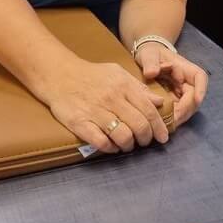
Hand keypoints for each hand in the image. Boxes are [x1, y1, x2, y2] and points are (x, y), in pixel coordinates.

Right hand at [36, 61, 169, 153]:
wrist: (59, 75)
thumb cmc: (91, 75)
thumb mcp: (117, 73)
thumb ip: (138, 88)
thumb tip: (159, 102)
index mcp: (122, 86)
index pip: (148, 110)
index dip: (159, 127)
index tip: (163, 137)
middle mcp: (111, 99)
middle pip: (139, 126)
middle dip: (146, 139)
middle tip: (144, 142)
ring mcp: (95, 112)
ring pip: (123, 136)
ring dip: (129, 145)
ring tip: (127, 145)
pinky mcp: (80, 123)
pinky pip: (101, 142)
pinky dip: (110, 148)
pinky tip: (111, 146)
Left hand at [135, 43, 207, 128]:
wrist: (145, 60)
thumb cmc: (150, 54)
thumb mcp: (148, 54)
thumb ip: (150, 63)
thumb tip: (151, 73)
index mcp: (185, 69)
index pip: (200, 77)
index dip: (201, 89)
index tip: (197, 99)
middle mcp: (187, 82)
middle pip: (193, 98)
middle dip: (184, 110)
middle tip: (172, 119)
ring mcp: (181, 93)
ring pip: (186, 108)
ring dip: (178, 117)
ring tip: (165, 124)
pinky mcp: (174, 101)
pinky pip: (177, 111)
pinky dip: (171, 117)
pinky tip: (161, 123)